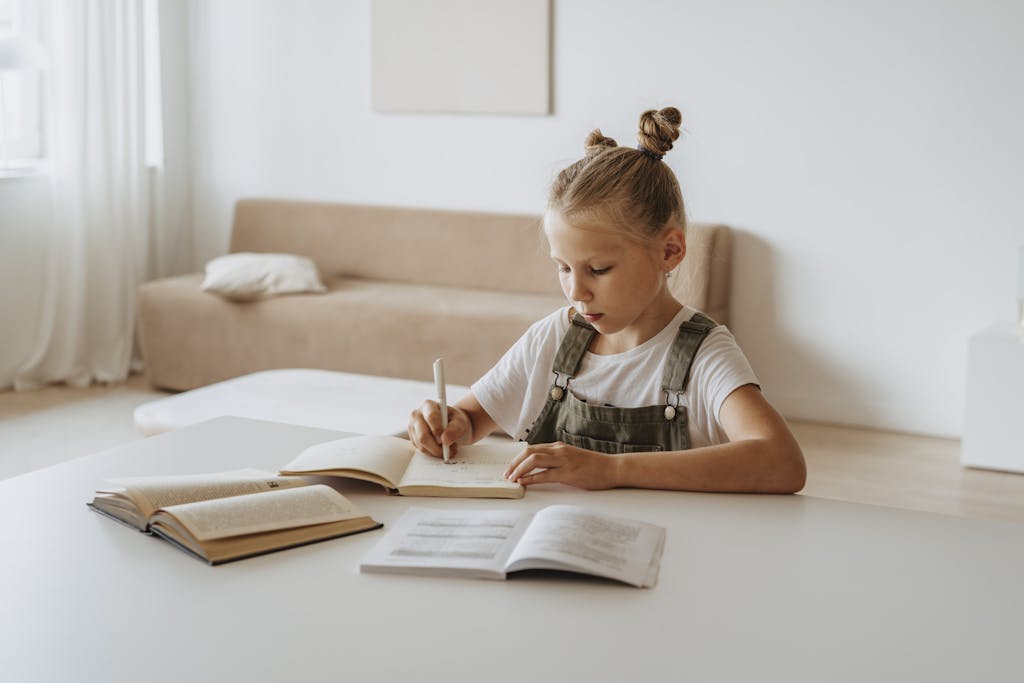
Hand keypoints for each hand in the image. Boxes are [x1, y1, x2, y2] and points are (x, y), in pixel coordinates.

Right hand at [408, 400, 471, 457]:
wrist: (449, 423)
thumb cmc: (454, 419)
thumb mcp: (459, 421)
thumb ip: (455, 429)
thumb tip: (445, 440)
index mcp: (428, 405)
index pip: (431, 417)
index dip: (438, 430)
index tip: (445, 440)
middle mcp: (416, 414)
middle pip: (423, 435)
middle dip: (437, 447)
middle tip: (449, 451)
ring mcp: (412, 426)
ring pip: (421, 445)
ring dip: (435, 451)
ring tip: (447, 449)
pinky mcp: (412, 437)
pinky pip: (420, 449)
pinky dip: (431, 452)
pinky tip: (440, 448)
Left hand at [503, 441, 618, 489]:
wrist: (612, 468)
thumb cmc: (593, 465)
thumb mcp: (571, 457)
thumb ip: (557, 459)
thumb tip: (539, 468)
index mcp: (558, 446)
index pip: (532, 449)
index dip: (517, 458)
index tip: (510, 467)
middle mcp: (559, 450)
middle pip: (528, 452)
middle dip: (514, 463)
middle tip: (506, 474)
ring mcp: (564, 461)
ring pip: (534, 461)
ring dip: (519, 470)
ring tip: (512, 479)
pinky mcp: (569, 473)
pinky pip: (545, 475)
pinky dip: (531, 479)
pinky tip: (524, 483)